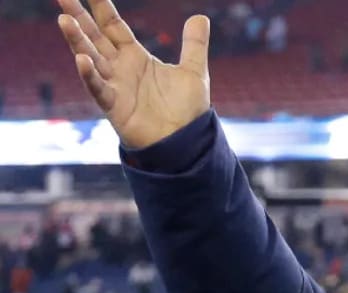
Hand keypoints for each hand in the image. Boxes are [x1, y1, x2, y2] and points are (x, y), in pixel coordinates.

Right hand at [55, 0, 210, 149]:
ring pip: (90, 58)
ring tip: (65, 20)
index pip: (113, 26)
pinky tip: (82, 60)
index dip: (101, 8)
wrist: (186, 142)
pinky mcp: (115, 107)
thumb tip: (200, 16)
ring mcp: (115, 86)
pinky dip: (90, 75)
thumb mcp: (193, 71)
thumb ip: (194, 44)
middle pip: (95, 37)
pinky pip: (99, 89)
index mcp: (135, 57)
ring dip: (77, 40)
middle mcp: (120, 68)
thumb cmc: (186, 110)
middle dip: (79, 17)